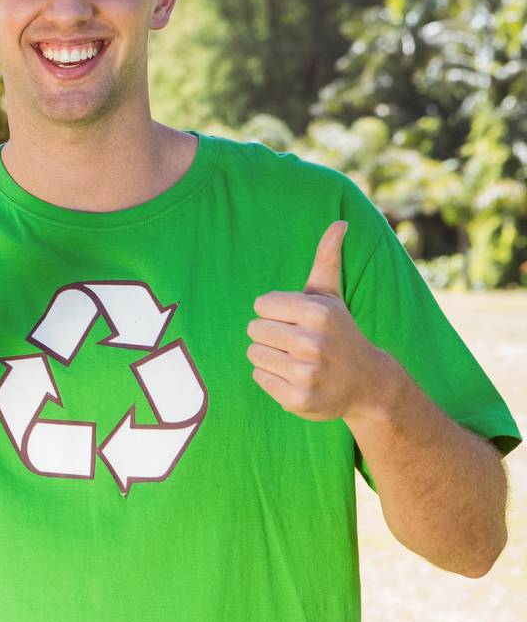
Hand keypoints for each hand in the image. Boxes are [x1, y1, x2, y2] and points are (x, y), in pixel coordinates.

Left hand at [248, 221, 388, 421]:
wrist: (368, 383)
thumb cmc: (339, 332)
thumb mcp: (332, 296)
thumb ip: (327, 259)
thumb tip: (340, 222)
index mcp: (318, 313)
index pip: (261, 304)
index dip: (274, 311)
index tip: (295, 320)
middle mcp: (313, 342)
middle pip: (254, 329)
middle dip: (270, 333)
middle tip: (295, 341)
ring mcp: (306, 373)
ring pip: (253, 354)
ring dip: (269, 356)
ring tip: (295, 359)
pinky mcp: (297, 399)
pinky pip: (259, 378)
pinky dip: (271, 378)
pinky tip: (295, 377)